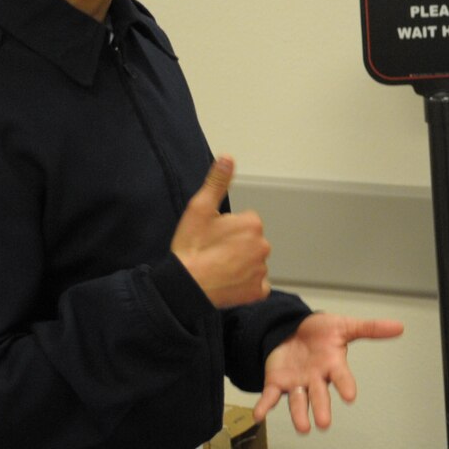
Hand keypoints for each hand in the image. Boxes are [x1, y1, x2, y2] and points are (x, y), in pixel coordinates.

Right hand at [171, 157, 271, 307]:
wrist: (185, 286)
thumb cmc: (191, 248)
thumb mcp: (199, 209)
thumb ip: (217, 182)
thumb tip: (228, 158)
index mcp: (253, 224)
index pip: (244, 222)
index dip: (226, 228)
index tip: (212, 236)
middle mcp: (264, 246)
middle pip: (250, 242)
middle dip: (235, 245)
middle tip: (213, 253)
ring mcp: (262, 270)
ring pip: (252, 262)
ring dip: (240, 264)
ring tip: (218, 268)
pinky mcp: (259, 291)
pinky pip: (256, 284)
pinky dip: (245, 284)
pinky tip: (227, 282)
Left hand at [257, 313, 405, 433]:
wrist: (291, 328)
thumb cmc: (320, 331)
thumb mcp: (344, 326)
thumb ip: (370, 328)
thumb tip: (400, 326)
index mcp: (332, 365)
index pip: (341, 376)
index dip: (345, 385)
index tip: (350, 397)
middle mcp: (316, 378)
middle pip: (319, 395)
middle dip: (321, 409)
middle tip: (323, 424)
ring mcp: (296, 383)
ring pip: (298, 401)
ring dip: (299, 415)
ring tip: (303, 428)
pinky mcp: (277, 382)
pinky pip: (270, 396)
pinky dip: (264, 406)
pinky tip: (259, 415)